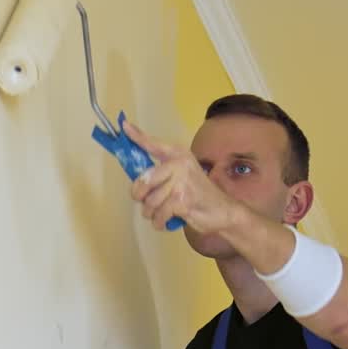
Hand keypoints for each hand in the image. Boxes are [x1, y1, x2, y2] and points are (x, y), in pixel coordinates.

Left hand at [122, 120, 239, 232]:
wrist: (223, 211)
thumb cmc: (199, 196)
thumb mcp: (182, 178)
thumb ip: (162, 175)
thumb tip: (137, 182)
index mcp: (178, 156)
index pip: (154, 145)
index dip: (137, 137)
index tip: (124, 126)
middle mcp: (179, 164)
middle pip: (143, 182)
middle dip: (140, 197)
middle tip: (147, 203)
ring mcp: (181, 182)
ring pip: (149, 202)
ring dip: (151, 213)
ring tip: (161, 213)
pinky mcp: (182, 200)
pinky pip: (159, 214)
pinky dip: (159, 222)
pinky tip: (166, 221)